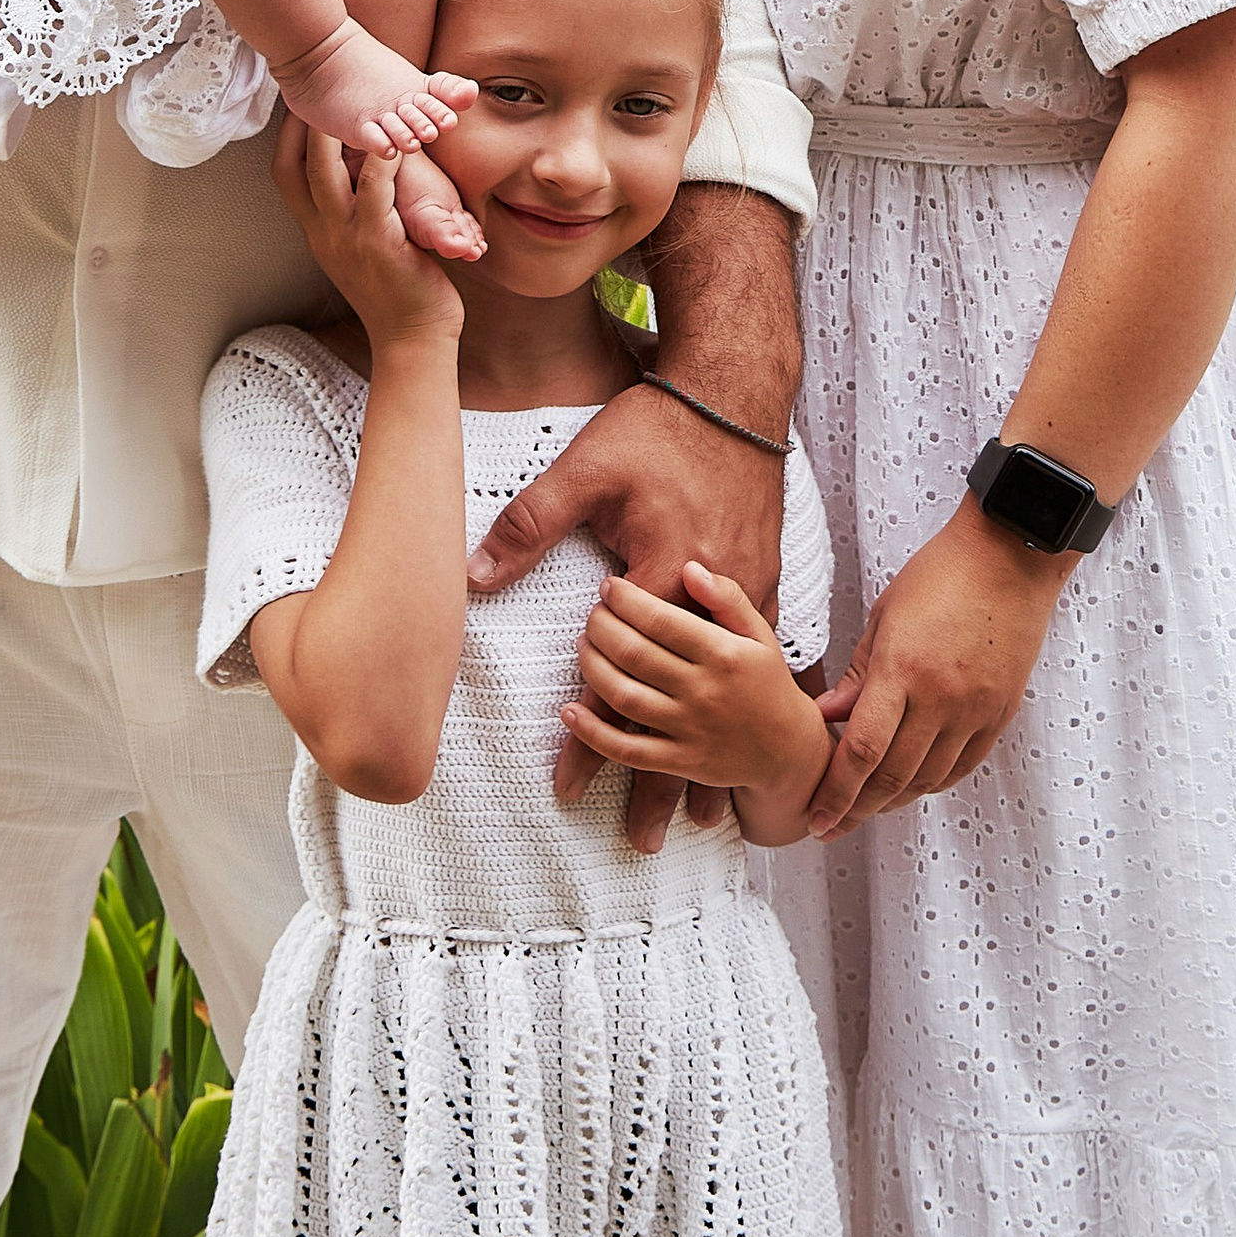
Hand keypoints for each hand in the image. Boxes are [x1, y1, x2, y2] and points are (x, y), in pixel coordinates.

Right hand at [274, 117, 462, 357]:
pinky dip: (383, 159)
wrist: (413, 338)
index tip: (295, 105)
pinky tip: (396, 134)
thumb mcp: (361, 249)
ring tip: (347, 97)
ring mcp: (347, 237)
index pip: (283, 176)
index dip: (285, 138)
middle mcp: (323, 232)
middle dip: (299, 124)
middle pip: (294, 168)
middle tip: (311, 85)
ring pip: (326, 173)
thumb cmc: (397, 290)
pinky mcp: (379, 241)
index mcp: (316, 232)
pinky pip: (375, 190)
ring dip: (332, 134)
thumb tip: (359, 181)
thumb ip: (352, 216)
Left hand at [471, 379, 785, 847]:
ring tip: (701, 821)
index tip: (566, 788)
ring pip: (721, 696)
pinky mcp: (761, 582)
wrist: (737, 393)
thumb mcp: (584, 470)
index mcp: (662, 575)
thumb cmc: (657, 428)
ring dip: (708, 757)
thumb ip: (529, 526)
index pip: (615, 678)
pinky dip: (739, 707)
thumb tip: (474, 577)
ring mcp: (745, 594)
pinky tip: (741, 740)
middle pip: (677, 709)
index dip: (590, 740)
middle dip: (657, 782)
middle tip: (639, 842)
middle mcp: (709, 598)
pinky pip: (750, 662)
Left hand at [563, 559, 827, 812]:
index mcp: (724, 654)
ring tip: (584, 645)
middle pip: (635, 654)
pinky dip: (591, 734)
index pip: (662, 620)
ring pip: (624, 697)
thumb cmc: (768, 682)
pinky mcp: (680, 762)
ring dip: (592, 668)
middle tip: (593, 613)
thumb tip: (690, 568)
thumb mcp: (760, 633)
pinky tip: (570, 711)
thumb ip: (728, 598)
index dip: (627, 600)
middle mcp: (705, 691)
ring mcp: (690, 730)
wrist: (788, 750)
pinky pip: (626, 751)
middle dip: (602, 627)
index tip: (609, 586)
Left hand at [806, 501, 1066, 838]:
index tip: (817, 817)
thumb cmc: (942, 575)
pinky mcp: (999, 713)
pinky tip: (913, 786)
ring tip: (867, 808)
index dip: (836, 792)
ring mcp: (974, 709)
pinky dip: (933, 783)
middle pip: (893, 776)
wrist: (1011, 558)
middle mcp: (940, 697)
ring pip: (928, 778)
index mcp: (902, 669)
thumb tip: (824, 717)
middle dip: (857, 809)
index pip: (862, 751)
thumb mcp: (884, 617)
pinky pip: (963, 765)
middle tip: (832, 827)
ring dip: (893, 801)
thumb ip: (856, 676)